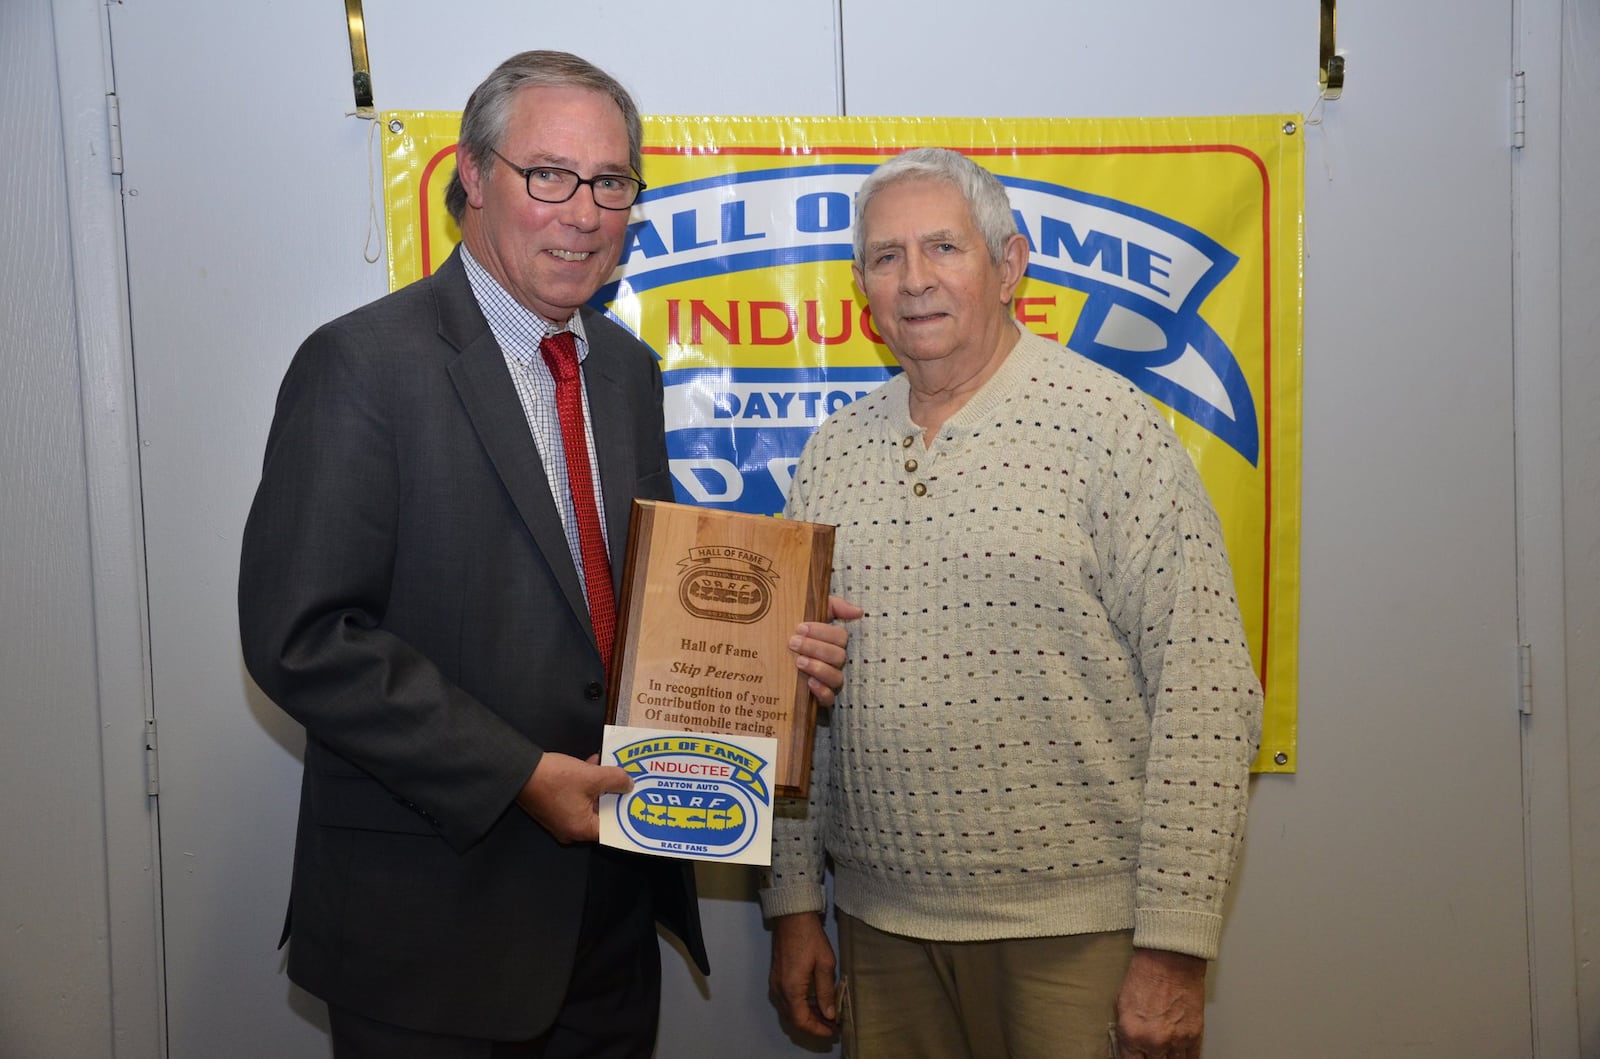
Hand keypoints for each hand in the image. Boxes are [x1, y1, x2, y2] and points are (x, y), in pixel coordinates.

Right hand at [514, 752, 630, 842]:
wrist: (519, 770)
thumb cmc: (554, 779)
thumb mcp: (591, 776)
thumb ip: (615, 780)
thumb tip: (628, 784)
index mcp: (581, 829)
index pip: (611, 829)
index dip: (626, 815)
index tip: (638, 802)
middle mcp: (571, 830)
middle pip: (601, 815)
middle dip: (614, 795)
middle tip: (629, 782)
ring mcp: (561, 820)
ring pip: (589, 804)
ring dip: (600, 786)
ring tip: (611, 768)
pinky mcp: (553, 808)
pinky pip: (577, 799)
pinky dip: (586, 784)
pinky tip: (592, 764)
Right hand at [769, 912, 838, 1037]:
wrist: (791, 917)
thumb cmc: (810, 937)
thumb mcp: (824, 964)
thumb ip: (826, 992)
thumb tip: (830, 1014)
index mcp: (791, 989)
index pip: (801, 1021)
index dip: (817, 1029)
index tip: (832, 1031)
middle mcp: (779, 990)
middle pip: (793, 1019)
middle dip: (813, 1025)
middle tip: (832, 1026)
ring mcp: (775, 983)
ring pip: (789, 1010)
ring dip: (806, 1016)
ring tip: (826, 1016)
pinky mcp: (776, 977)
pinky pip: (786, 1000)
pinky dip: (800, 1006)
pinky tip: (814, 1002)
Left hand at [789, 595, 862, 706]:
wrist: (767, 658)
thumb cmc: (793, 632)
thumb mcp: (810, 612)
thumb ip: (834, 606)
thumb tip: (859, 611)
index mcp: (833, 642)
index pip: (840, 637)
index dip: (822, 632)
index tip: (800, 627)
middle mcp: (834, 662)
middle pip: (838, 656)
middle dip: (815, 648)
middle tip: (793, 642)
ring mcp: (828, 681)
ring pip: (835, 677)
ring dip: (818, 668)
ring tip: (798, 661)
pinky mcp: (819, 698)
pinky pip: (829, 698)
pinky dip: (821, 691)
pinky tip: (809, 683)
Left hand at [1112, 948, 1206, 1058]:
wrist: (1170, 959)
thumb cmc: (1144, 976)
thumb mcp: (1122, 1006)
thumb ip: (1126, 1034)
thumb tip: (1129, 1050)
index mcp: (1132, 1034)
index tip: (1136, 1058)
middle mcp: (1154, 1041)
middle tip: (1151, 1052)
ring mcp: (1176, 1040)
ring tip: (1163, 1053)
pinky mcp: (1194, 1035)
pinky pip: (1191, 1058)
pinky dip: (1185, 1058)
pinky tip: (1179, 1055)